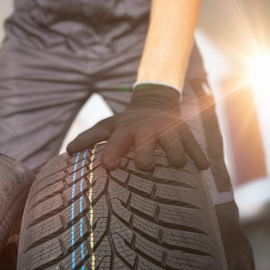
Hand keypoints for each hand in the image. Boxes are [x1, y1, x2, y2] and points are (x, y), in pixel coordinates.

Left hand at [66, 84, 209, 170]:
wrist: (154, 102)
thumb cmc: (125, 122)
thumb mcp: (107, 126)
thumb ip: (89, 138)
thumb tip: (67, 150)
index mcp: (126, 129)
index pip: (117, 140)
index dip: (112, 151)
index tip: (107, 165)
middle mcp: (147, 128)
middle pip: (147, 140)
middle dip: (146, 151)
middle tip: (144, 165)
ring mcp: (168, 130)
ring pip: (173, 140)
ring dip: (175, 151)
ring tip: (177, 164)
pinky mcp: (184, 132)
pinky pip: (193, 144)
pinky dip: (198, 155)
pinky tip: (202, 167)